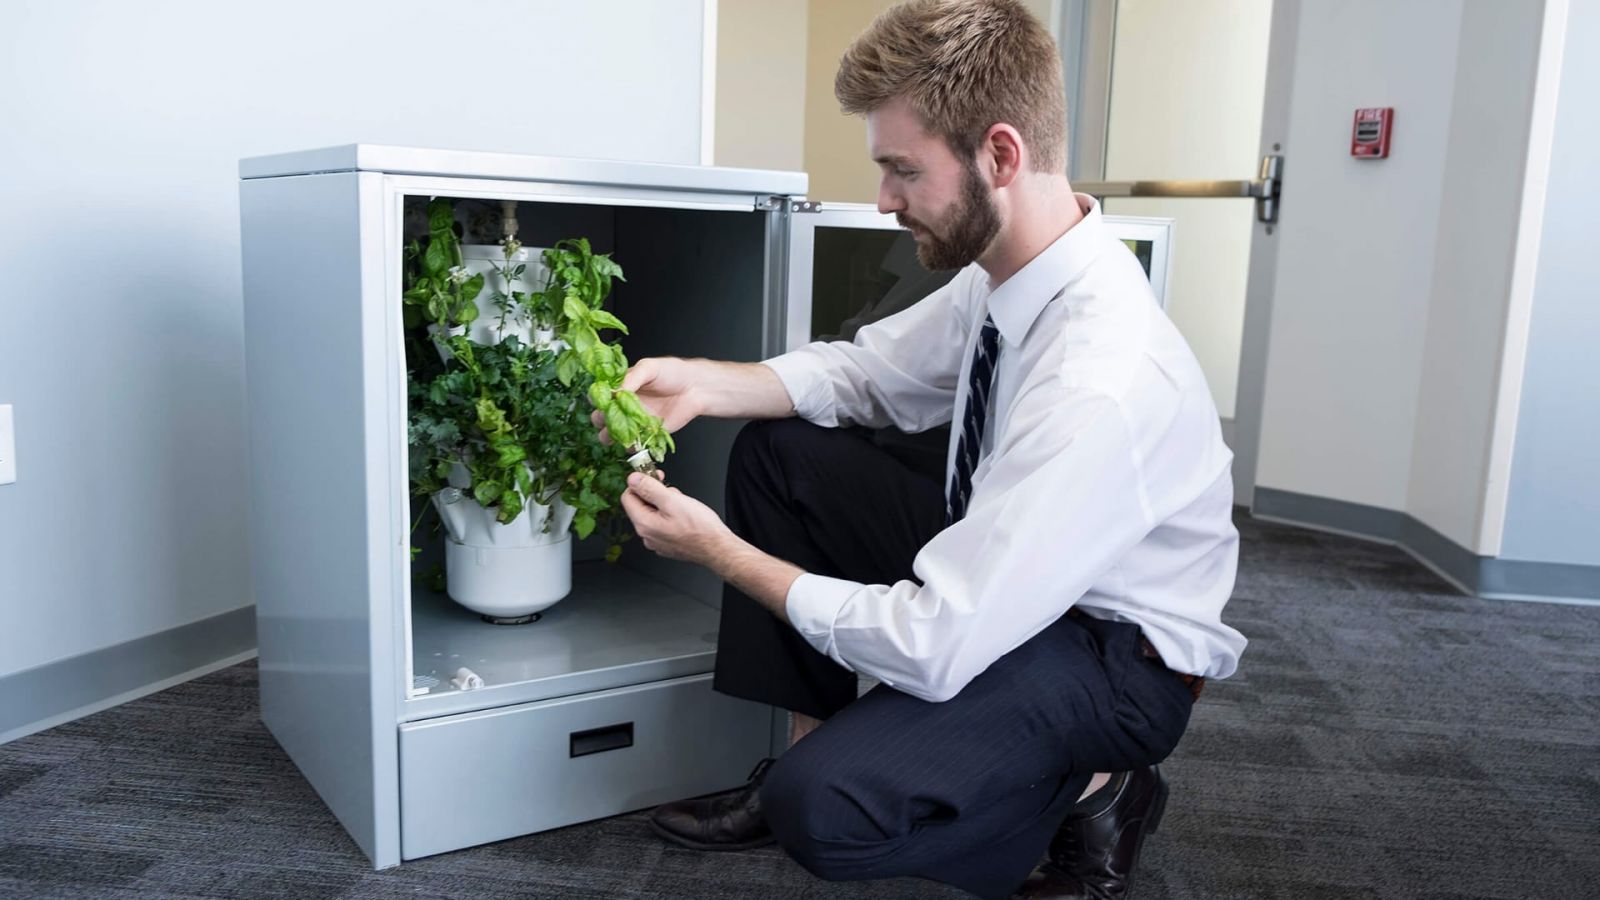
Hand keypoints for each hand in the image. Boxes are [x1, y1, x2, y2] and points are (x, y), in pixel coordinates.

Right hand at [591, 357, 699, 444]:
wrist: (695, 388)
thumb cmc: (673, 372)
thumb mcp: (649, 368)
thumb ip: (631, 378)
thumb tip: (615, 392)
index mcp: (621, 387)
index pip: (599, 396)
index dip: (598, 400)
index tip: (604, 402)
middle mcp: (624, 405)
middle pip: (601, 417)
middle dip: (601, 420)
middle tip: (610, 418)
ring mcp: (634, 420)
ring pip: (612, 433)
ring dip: (611, 436)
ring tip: (618, 433)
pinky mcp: (647, 433)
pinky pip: (633, 444)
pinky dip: (630, 447)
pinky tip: (634, 443)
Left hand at [618, 469, 735, 566]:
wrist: (718, 549)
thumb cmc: (700, 528)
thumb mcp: (673, 501)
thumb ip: (649, 488)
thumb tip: (633, 479)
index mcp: (644, 524)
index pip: (628, 497)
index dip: (640, 483)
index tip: (654, 477)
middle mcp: (647, 535)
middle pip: (640, 506)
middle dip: (655, 494)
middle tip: (672, 491)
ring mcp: (656, 541)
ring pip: (653, 514)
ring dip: (664, 504)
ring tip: (682, 505)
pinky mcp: (667, 544)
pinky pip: (662, 524)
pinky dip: (670, 516)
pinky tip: (684, 516)